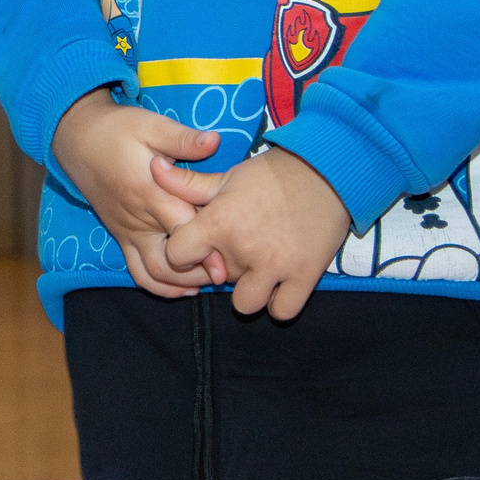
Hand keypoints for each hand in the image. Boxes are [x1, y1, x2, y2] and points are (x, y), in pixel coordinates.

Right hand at [50, 90, 223, 297]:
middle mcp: (138, 218)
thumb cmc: (117, 129)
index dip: (208, 244)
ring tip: (212, 281)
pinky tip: (185, 287)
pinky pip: (137, 271)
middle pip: (172, 258)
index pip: (183, 226)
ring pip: (154, 272)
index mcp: (149, 191)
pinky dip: (160, 286)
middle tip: (233, 273)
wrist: (77, 139)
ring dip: (182, 283)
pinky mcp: (121, 236)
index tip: (233, 255)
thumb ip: (182, 138)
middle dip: (202, 270)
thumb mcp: (150, 124)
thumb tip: (214, 140)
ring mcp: (128, 231)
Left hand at [160, 146, 351, 319]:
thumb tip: (153, 169)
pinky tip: (278, 285)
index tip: (197, 246)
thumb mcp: (226, 176)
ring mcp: (275, 267)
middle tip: (238, 251)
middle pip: (214, 281)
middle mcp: (243, 250)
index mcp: (218, 224)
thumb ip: (187, 184)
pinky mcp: (304, 276)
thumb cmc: (271, 174)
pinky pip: (282, 310)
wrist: (327, 171)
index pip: (177, 257)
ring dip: (248, 292)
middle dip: (221, 270)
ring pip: (245, 304)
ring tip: (257, 271)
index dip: (182, 254)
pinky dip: (278, 303)